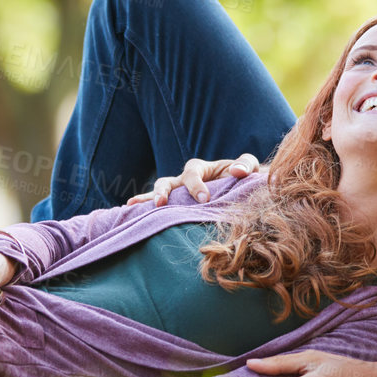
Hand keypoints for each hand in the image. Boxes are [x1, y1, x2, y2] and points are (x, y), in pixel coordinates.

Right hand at [126, 153, 258, 206]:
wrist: (242, 189)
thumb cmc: (243, 177)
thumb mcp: (248, 167)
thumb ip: (245, 165)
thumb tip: (237, 171)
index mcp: (201, 169)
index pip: (193, 173)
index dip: (197, 185)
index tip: (206, 199)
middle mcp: (184, 179)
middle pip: (167, 181)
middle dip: (163, 192)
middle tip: (162, 204)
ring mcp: (178, 193)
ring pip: (158, 193)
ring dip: (148, 199)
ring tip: (134, 206)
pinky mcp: (176, 205)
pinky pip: (158, 206)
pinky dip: (143, 207)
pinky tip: (128, 212)